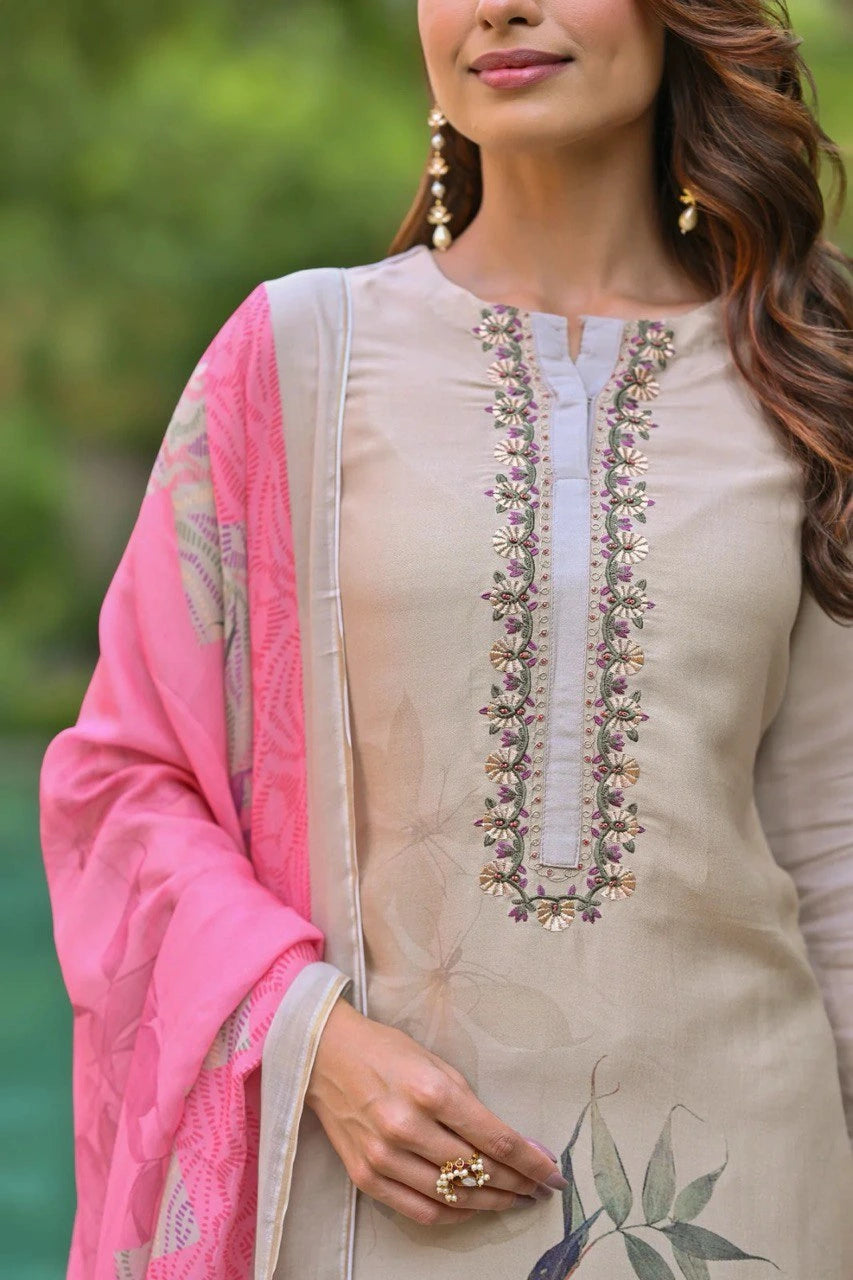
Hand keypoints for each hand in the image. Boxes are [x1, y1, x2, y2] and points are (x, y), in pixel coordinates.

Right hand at [304, 996, 566, 1225]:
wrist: (324, 1055)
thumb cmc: (387, 1051)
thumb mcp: (436, 1063)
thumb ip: (470, 1105)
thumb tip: (513, 1143)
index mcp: (431, 1091)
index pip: (495, 1140)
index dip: (531, 1162)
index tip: (553, 1174)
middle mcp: (407, 1127)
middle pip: (478, 1171)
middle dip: (517, 1184)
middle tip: (537, 1188)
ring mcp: (384, 1156)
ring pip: (452, 1197)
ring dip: (490, 1202)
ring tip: (512, 1200)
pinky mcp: (366, 1176)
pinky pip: (419, 1210)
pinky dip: (452, 1214)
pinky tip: (472, 1207)